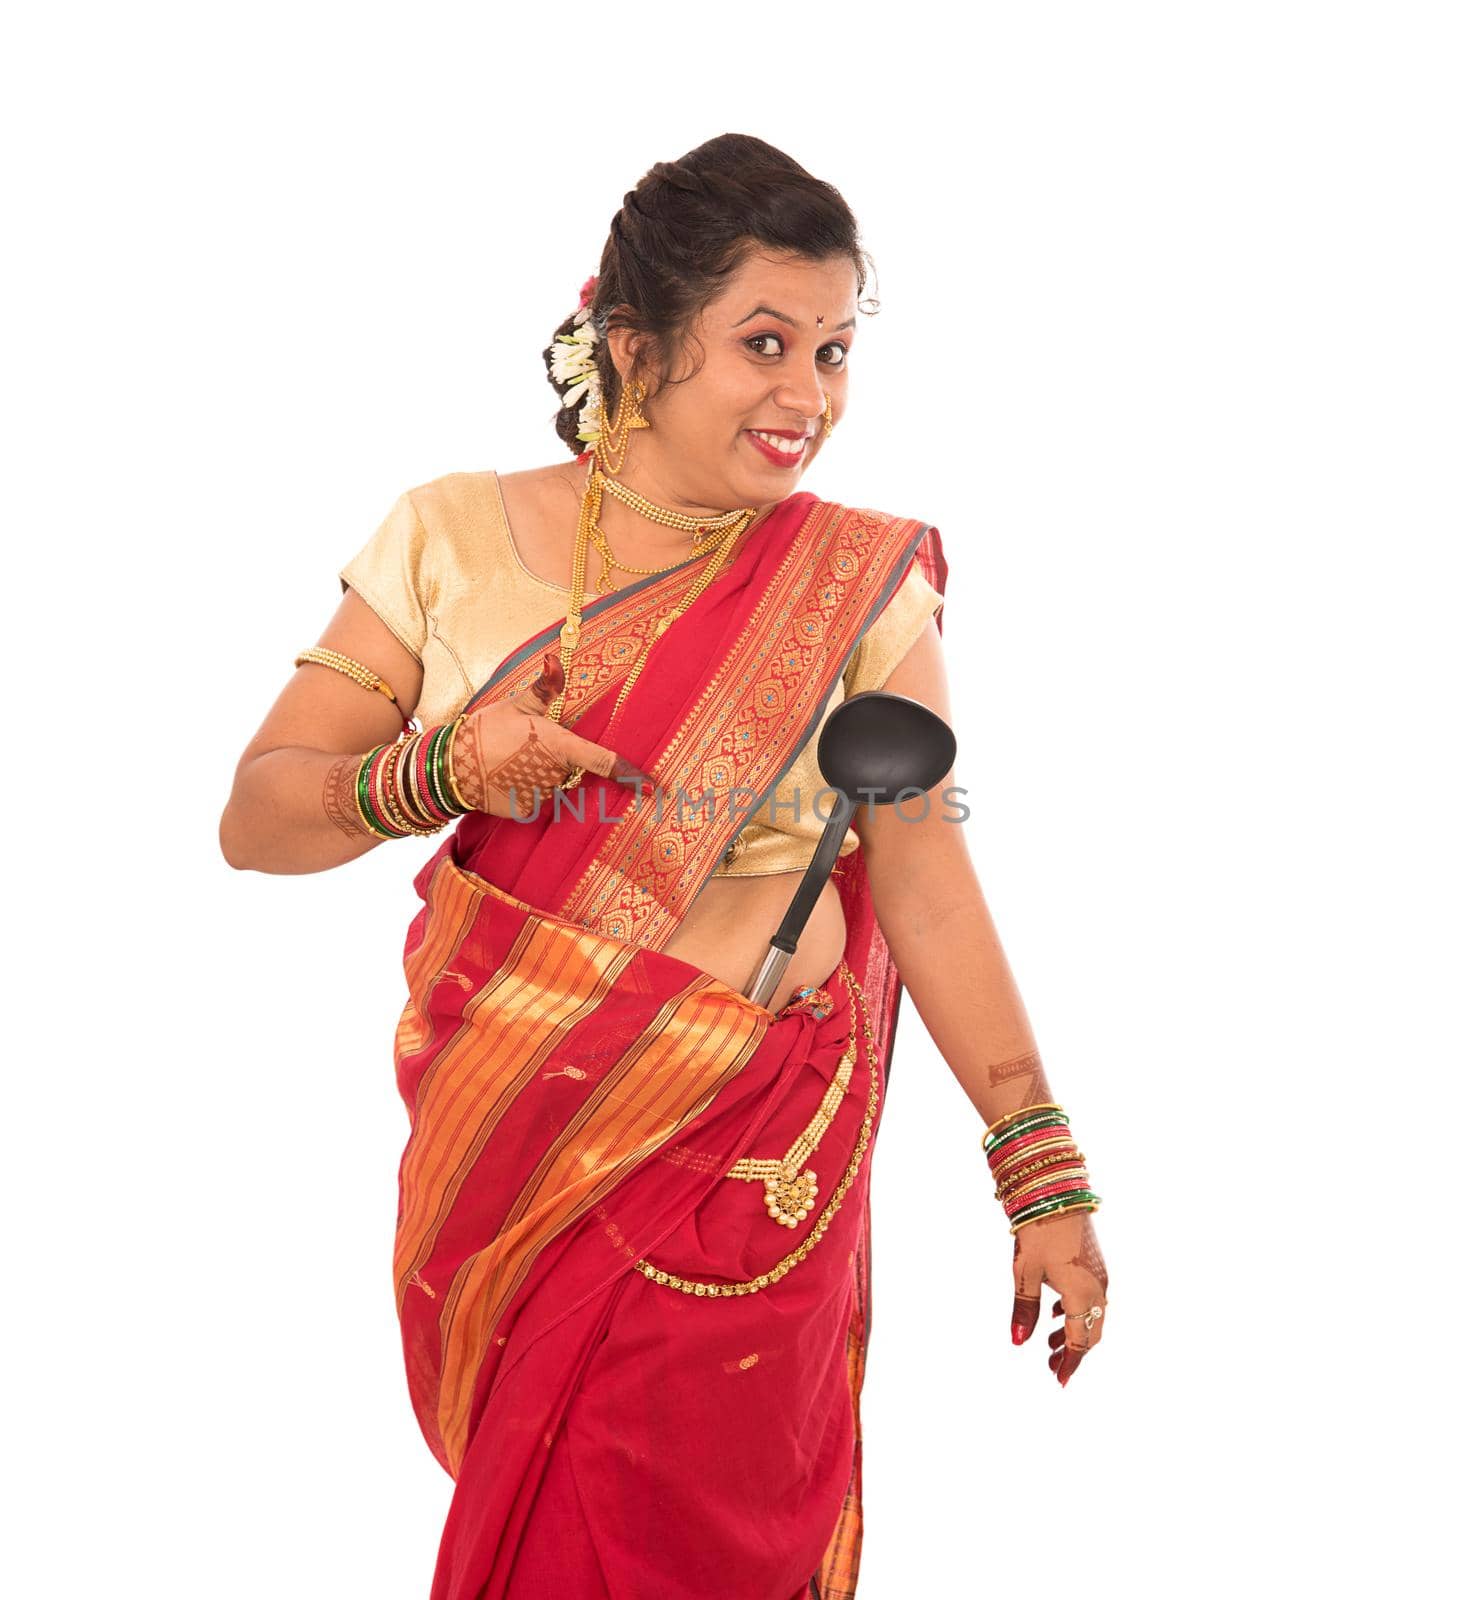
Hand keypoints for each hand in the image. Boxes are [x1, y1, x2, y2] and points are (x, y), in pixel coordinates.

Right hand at [451, 651, 656, 820]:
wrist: (451, 765)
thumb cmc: (488, 729)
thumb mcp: (519, 704)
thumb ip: (546, 686)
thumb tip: (555, 657)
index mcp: (559, 745)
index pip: (604, 761)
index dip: (633, 776)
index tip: (656, 789)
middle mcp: (555, 774)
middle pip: (573, 769)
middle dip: (560, 759)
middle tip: (528, 746)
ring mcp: (541, 796)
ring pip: (555, 785)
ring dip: (543, 774)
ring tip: (514, 760)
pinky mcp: (526, 812)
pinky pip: (538, 801)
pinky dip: (527, 790)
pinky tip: (508, 778)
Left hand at [1009, 1207, 1108, 1387]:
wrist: (1056, 1190)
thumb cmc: (1038, 1230)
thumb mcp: (1025, 1273)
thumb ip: (1024, 1310)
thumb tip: (1019, 1342)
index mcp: (1082, 1295)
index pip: (1078, 1342)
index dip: (1069, 1364)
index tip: (1059, 1381)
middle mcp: (1098, 1288)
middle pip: (1091, 1332)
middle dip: (1072, 1352)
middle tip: (1050, 1365)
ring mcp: (1099, 1274)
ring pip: (1093, 1315)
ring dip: (1073, 1331)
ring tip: (1048, 1342)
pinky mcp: (1095, 1262)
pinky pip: (1092, 1297)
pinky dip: (1076, 1311)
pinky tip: (1056, 1311)